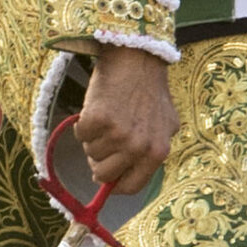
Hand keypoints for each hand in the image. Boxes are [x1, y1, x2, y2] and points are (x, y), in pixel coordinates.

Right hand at [75, 46, 176, 193]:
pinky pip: (80, 134)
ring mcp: (117, 134)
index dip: (115, 183)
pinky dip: (83, 124)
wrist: (136, 60)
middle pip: (104, 174)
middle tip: (104, 139)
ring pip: (90, 153)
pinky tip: (97, 108)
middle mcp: (138, 147)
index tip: (108, 176)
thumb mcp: (165, 126)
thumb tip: (125, 180)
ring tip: (107, 116)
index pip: (131, 186)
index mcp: (157, 153)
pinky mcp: (98, 119)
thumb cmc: (150, 91)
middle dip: (99, 160)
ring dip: (93, 138)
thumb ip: (151, 153)